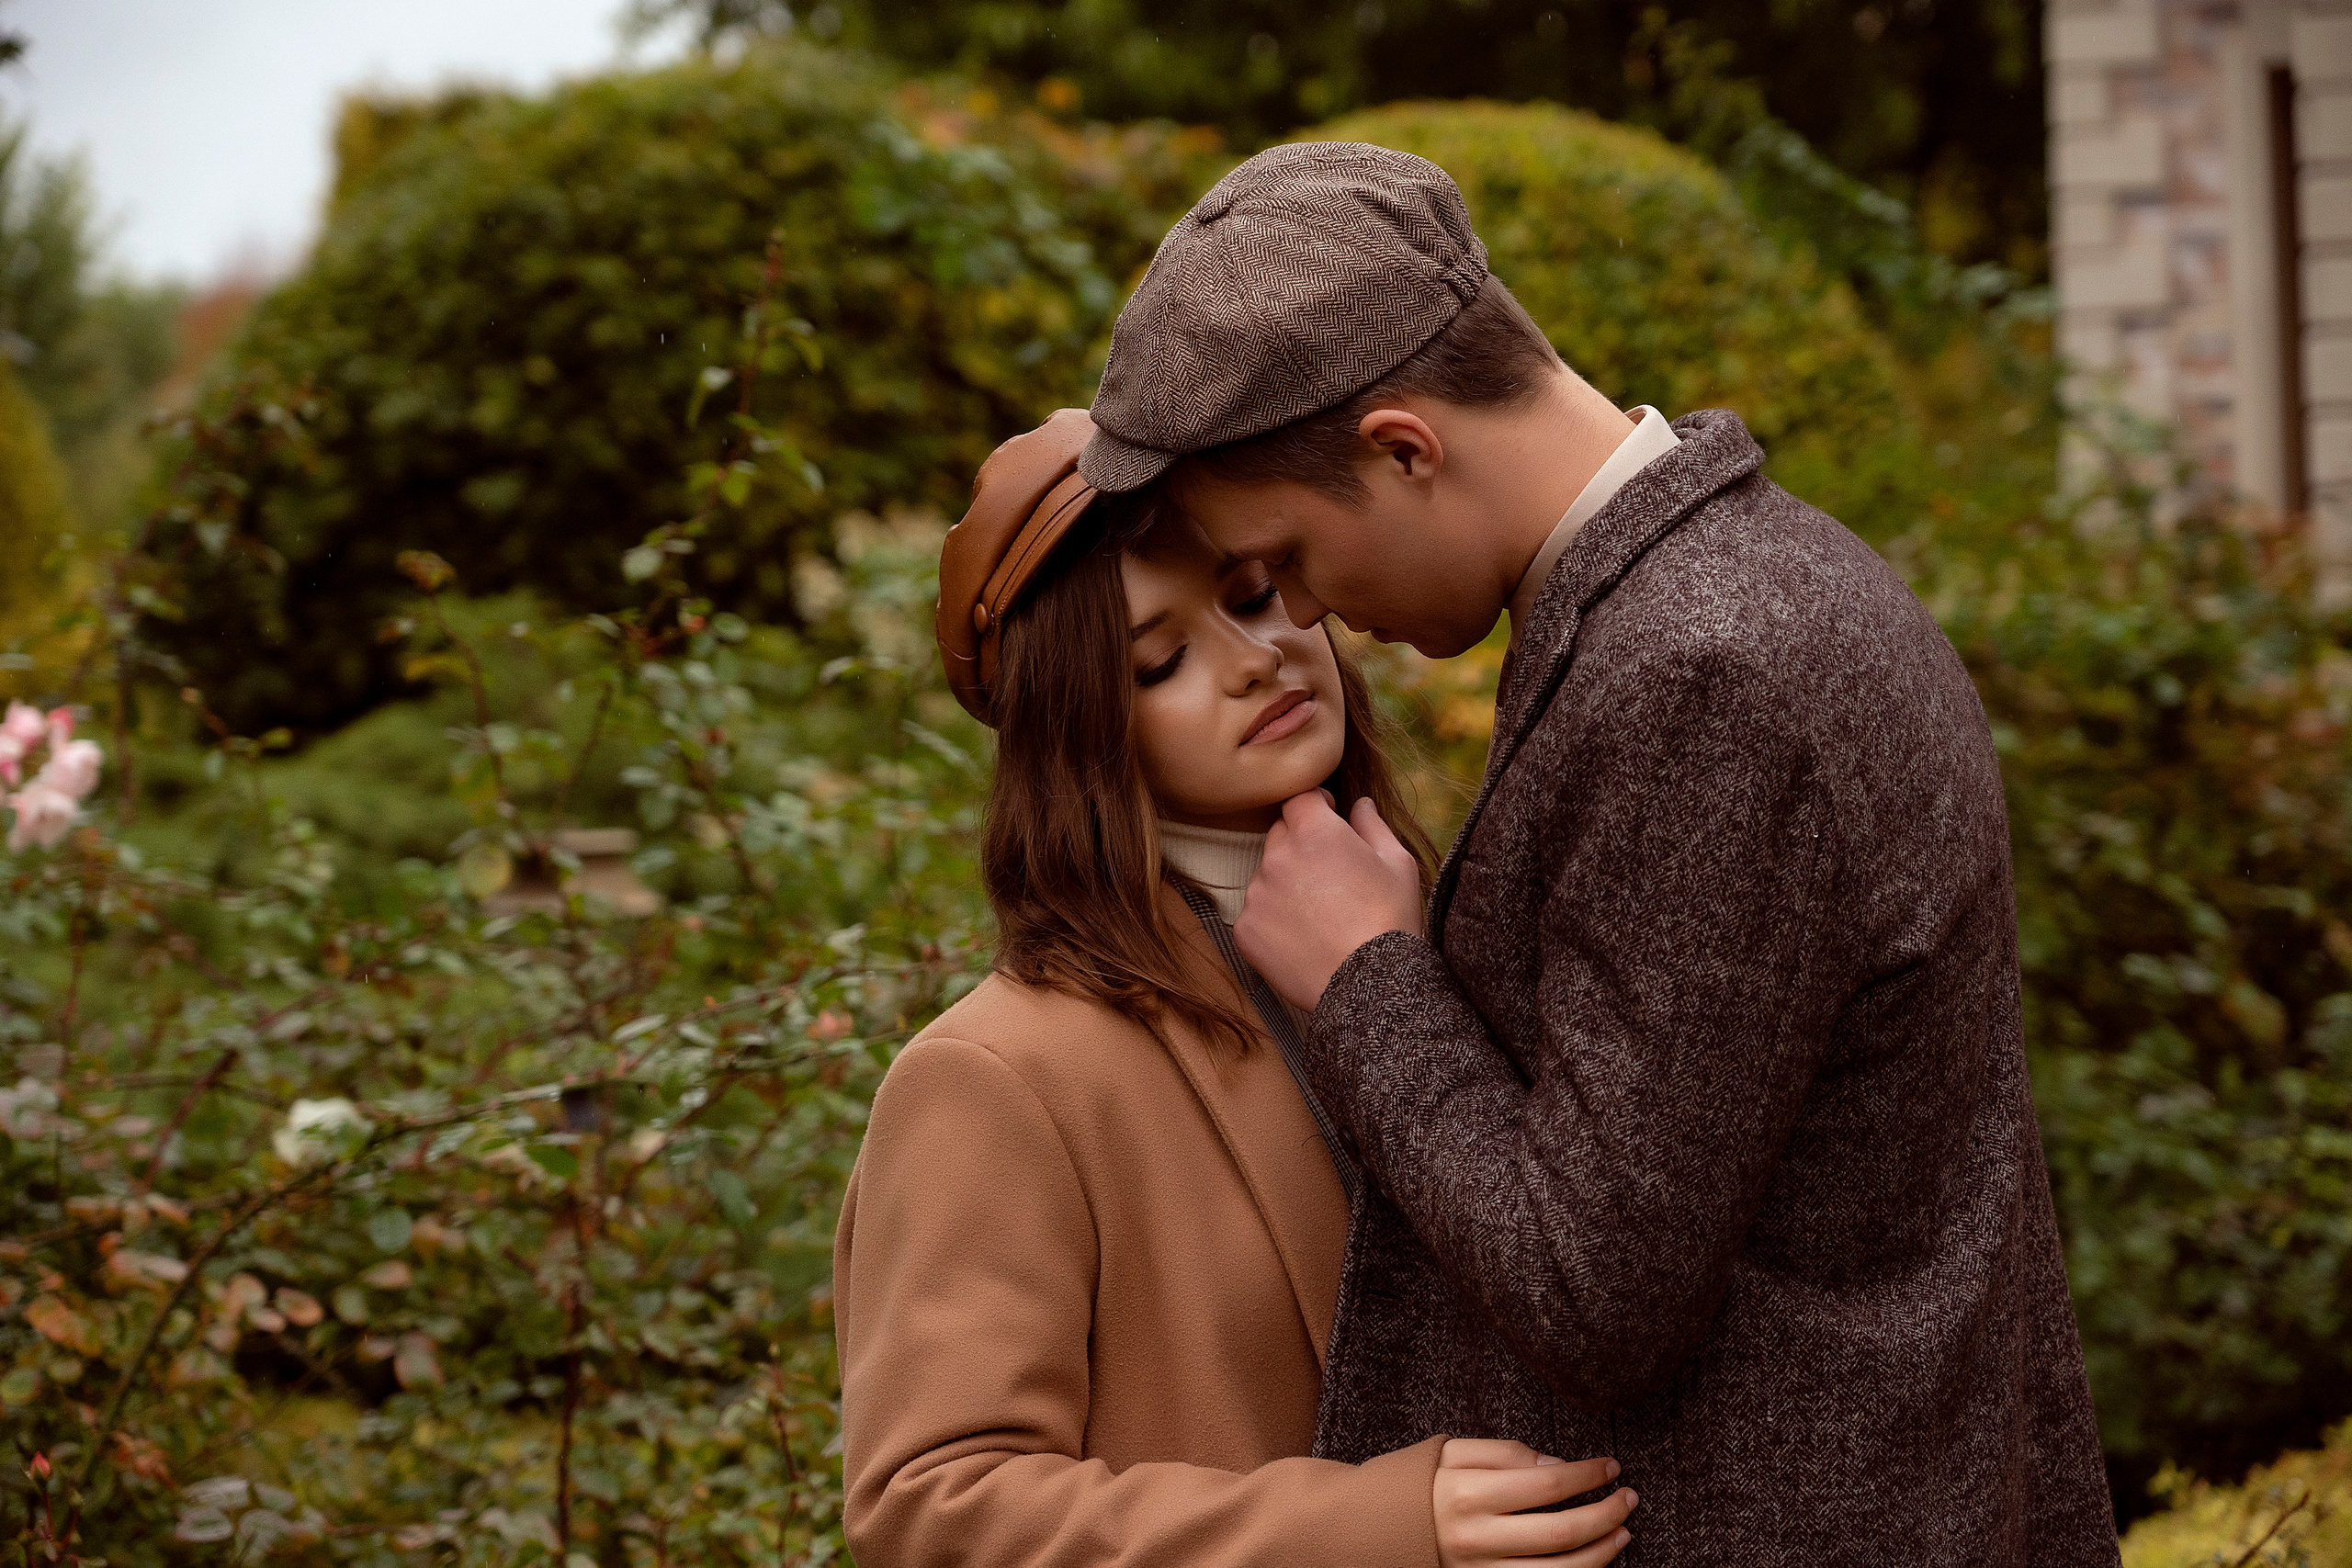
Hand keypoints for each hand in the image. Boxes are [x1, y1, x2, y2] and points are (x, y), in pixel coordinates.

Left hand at [1234, 792, 1423, 1010]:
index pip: (1299, 798)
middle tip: (1331, 875)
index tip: (1329, 816)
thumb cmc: (1391, 920)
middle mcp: (1277, 856)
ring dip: (1286, 883)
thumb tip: (1359, 803)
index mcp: (1314, 832)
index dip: (1315, 804)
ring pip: (1267, 875)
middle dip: (1301, 843)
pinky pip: (1256, 913)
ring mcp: (1257, 894)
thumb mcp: (1397, 863)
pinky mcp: (1245, 929)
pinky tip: (1304, 937)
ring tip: (1321, 914)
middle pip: (1280, 834)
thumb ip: (1372, 825)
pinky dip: (1274, 920)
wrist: (1370, 986)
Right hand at [1433, 1441, 1635, 1567]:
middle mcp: (1476, 1538)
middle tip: (1629, 1498)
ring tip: (1623, 1532)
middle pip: (1560, 1532)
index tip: (1611, 1466)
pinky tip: (1595, 1560)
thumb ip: (1505, 1453)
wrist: (1377, 1530)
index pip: (1546, 1484)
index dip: (1586, 1475)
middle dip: (1605, 1514)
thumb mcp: (1453, 1452)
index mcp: (1468, 1494)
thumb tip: (1558, 1464)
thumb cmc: (1422, 1484)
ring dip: (1601, 1554)